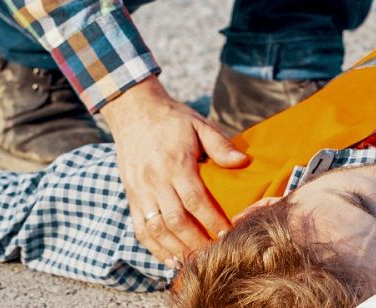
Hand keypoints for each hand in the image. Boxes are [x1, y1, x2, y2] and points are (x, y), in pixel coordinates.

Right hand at [100, 76, 249, 264]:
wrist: (134, 111)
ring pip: (156, 229)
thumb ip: (220, 145)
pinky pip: (140, 228)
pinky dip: (154, 247)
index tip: (228, 234)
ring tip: (194, 263)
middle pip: (175, 220)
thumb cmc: (172, 119)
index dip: (212, 220)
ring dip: (175, 249)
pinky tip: (169, 259)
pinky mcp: (131, 196)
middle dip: (196, 242)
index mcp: (175, 162)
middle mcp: (155, 179)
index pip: (195, 199)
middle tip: (215, 256)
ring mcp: (140, 190)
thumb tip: (244, 162)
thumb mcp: (199, 124)